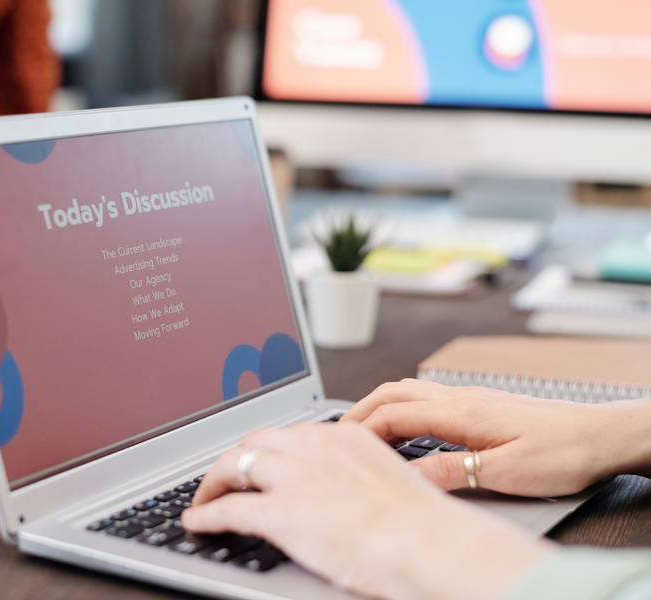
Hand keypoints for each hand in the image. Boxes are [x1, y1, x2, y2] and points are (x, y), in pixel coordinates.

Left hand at [183, 423, 550, 599]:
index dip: (266, 449)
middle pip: (255, 442)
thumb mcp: (388, 481)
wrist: (432, 544)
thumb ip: (356, 477)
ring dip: (212, 482)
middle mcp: (313, 447)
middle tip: (225, 476)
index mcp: (341, 436)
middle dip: (235, 459)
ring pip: (234, 465)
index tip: (258, 460)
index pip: (289, 434)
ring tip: (204, 496)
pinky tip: (196, 521)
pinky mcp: (279, 512)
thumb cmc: (424, 525)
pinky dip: (205, 513)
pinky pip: (228, 508)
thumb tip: (342, 494)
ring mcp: (294, 477)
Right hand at [341, 379, 650, 496]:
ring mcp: (469, 397)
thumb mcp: (505, 473)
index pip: (392, 415)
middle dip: (358, 411)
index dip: (360, 431)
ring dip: (378, 406)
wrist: (602, 435)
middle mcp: (459, 397)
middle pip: (391, 393)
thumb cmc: (563, 451)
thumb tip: (406, 476)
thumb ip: (451, 471)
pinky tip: (403, 428)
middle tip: (334, 434)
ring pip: (407, 391)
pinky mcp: (480, 404)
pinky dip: (400, 408)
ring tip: (359, 431)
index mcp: (460, 411)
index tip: (339, 449)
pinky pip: (426, 397)